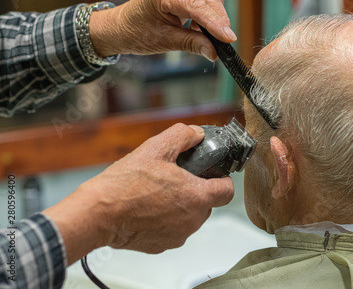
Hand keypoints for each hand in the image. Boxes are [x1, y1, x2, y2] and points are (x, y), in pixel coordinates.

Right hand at [43, 124, 233, 264]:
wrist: (98, 214)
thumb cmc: (125, 185)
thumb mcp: (157, 147)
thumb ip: (183, 136)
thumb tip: (196, 134)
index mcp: (197, 197)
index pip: (227, 190)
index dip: (221, 178)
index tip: (210, 173)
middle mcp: (193, 220)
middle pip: (207, 203)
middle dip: (195, 189)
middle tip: (174, 177)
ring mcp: (178, 236)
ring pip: (190, 217)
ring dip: (180, 205)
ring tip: (157, 191)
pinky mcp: (162, 246)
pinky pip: (173, 230)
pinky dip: (165, 219)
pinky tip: (147, 208)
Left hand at [89, 0, 236, 60]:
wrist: (121, 27)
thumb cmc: (136, 32)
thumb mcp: (164, 41)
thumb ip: (192, 44)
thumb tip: (214, 52)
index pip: (198, 5)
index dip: (216, 23)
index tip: (229, 39)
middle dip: (220, 20)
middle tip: (224, 43)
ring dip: (217, 15)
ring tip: (211, 35)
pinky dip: (211, 11)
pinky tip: (203, 26)